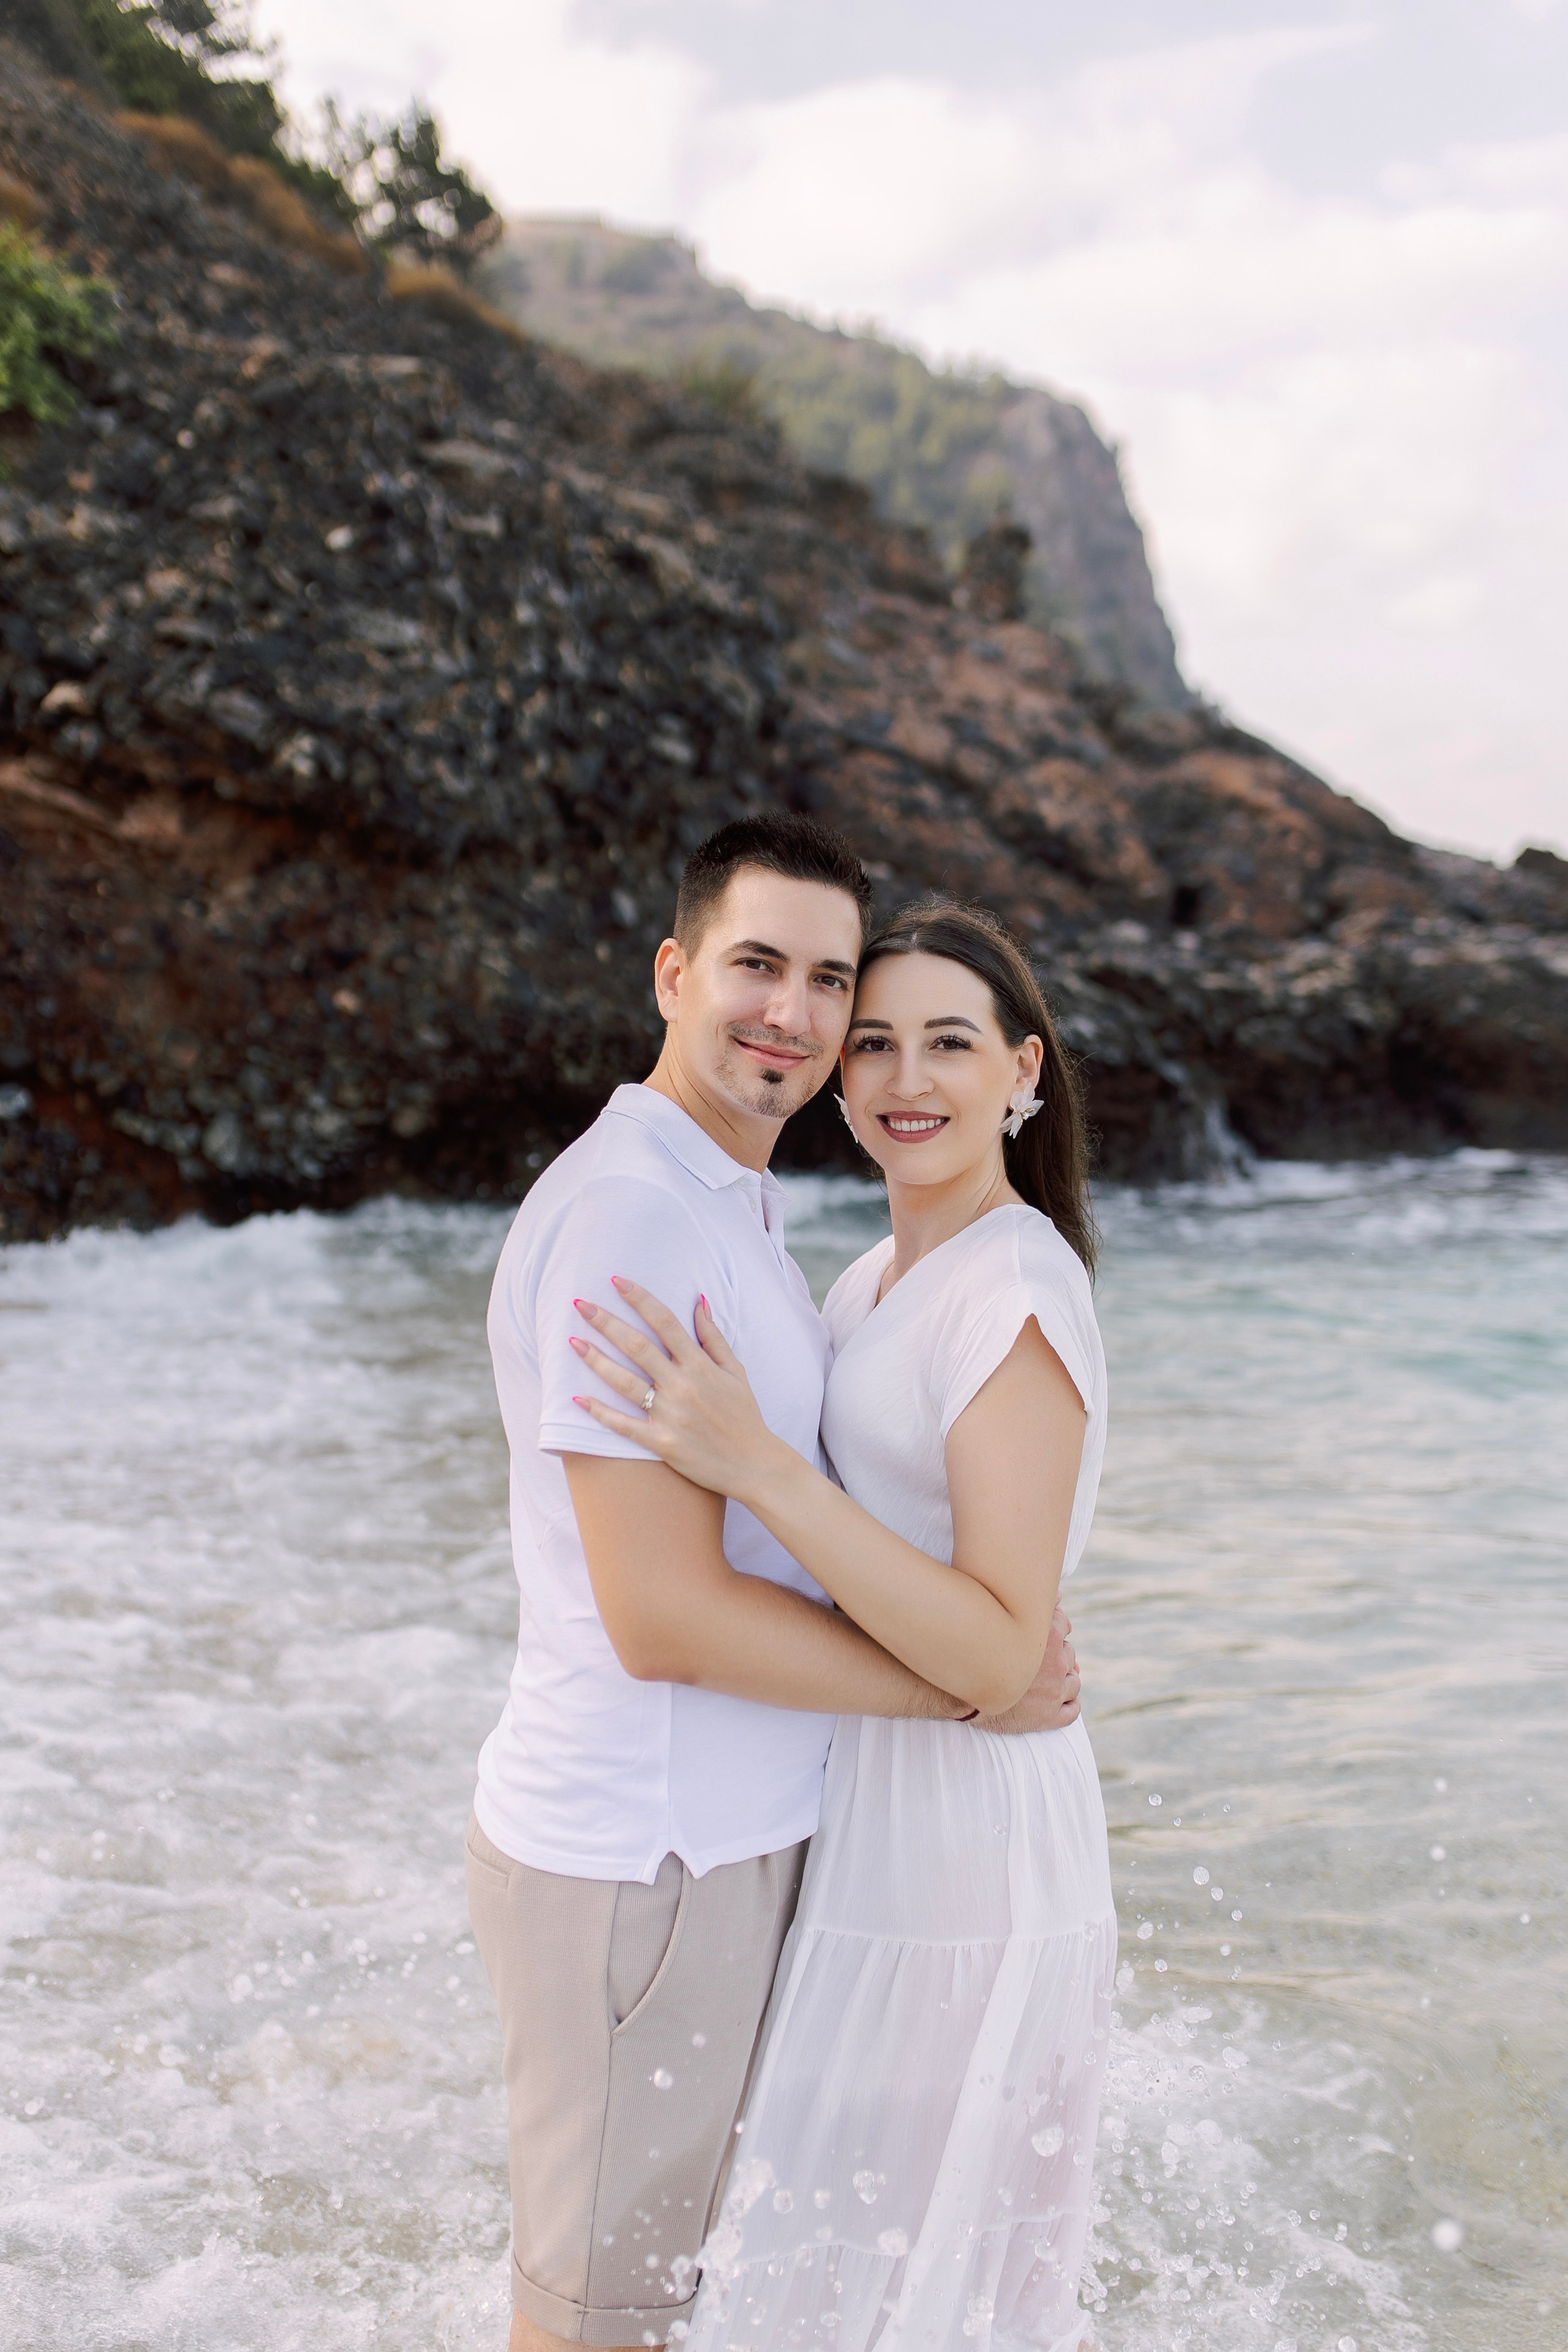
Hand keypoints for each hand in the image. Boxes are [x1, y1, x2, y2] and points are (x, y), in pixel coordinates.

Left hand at [571, 1278, 788, 1502]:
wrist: (755, 1465)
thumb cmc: (745, 1415)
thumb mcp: (736, 1372)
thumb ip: (714, 1337)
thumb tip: (699, 1300)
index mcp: (701, 1366)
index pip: (665, 1322)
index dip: (640, 1298)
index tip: (617, 1281)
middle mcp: (683, 1386)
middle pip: (637, 1346)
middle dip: (607, 1322)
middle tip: (580, 1303)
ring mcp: (671, 1415)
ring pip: (625, 1382)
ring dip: (596, 1360)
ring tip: (573, 1341)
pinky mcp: (662, 1443)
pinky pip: (624, 1426)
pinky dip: (600, 1412)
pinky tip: (577, 1398)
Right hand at [972, 1604, 1079, 1733]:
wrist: (957, 1693)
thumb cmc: (975, 1650)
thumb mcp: (1002, 1619)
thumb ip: (1035, 1603)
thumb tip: (1058, 1594)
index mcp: (1047, 1639)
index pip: (1063, 1626)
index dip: (1050, 1629)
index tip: (1038, 1635)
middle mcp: (1055, 1665)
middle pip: (1068, 1654)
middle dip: (1055, 1655)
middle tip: (1035, 1660)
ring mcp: (1054, 1693)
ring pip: (1073, 1682)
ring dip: (1064, 1680)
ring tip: (1045, 1681)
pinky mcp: (1049, 1717)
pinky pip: (1072, 1710)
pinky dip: (1068, 1704)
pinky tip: (1057, 1701)